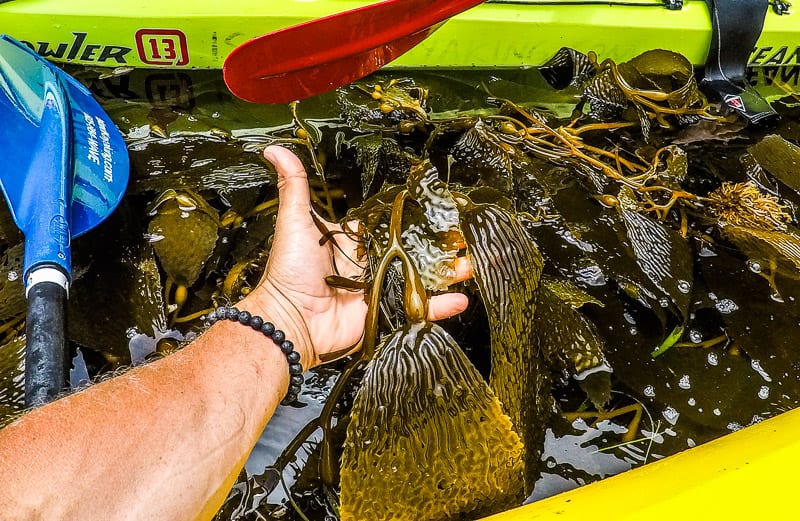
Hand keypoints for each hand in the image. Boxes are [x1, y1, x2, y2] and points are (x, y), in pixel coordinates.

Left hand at [240, 146, 470, 370]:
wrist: (291, 319)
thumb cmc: (289, 271)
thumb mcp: (294, 221)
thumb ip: (294, 185)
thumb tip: (274, 149)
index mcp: (356, 241)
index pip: (392, 222)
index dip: (415, 213)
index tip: (441, 201)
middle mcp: (373, 263)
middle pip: (414, 248)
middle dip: (440, 240)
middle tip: (465, 228)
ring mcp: (382, 289)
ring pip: (422, 277)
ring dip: (449, 270)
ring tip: (473, 259)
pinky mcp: (387, 313)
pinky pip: (418, 309)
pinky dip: (440, 306)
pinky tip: (462, 297)